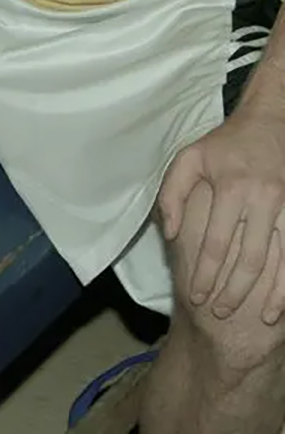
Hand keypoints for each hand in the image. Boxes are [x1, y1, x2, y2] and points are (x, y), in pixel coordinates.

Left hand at [160, 107, 284, 322]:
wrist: (272, 123)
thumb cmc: (225, 143)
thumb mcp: (189, 158)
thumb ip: (172, 193)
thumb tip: (169, 232)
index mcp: (233, 188)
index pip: (216, 243)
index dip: (205, 274)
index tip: (195, 295)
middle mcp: (264, 201)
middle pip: (249, 260)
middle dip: (234, 292)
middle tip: (219, 313)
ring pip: (282, 263)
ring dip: (272, 295)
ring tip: (259, 319)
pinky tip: (284, 301)